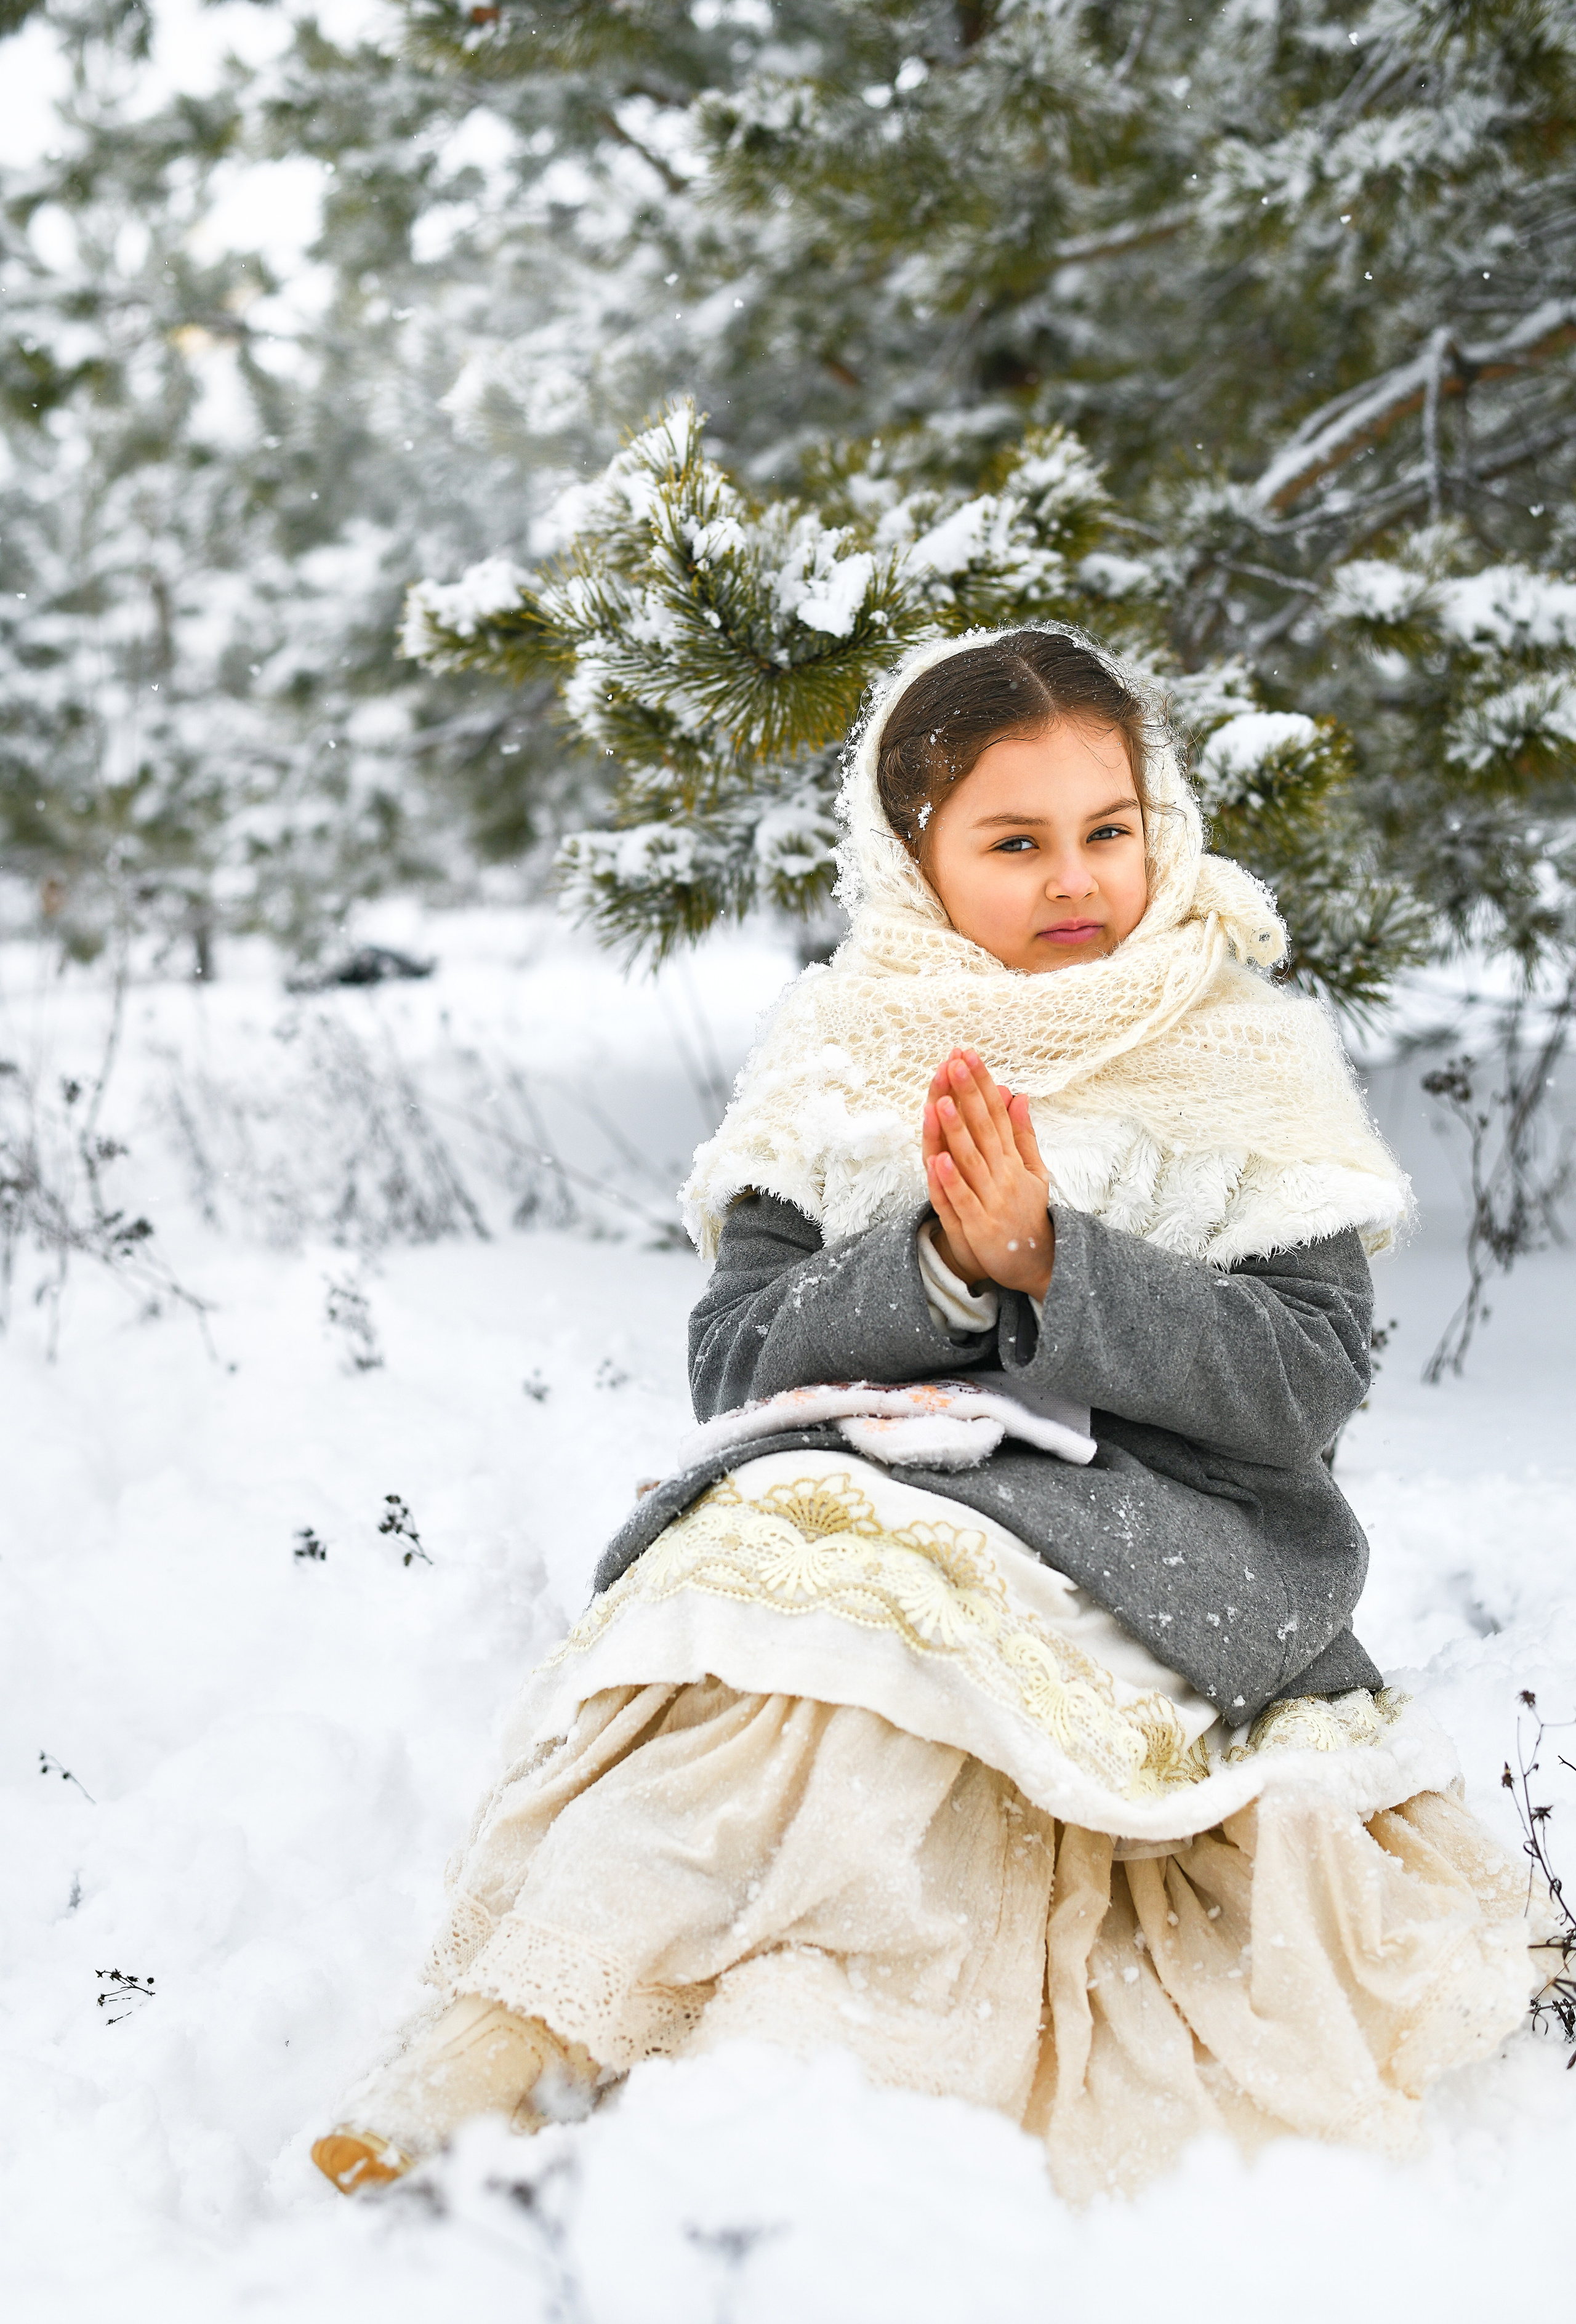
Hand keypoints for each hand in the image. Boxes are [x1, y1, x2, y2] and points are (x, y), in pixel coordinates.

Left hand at [921, 1049, 1053, 1300]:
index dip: (983, 1084)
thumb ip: (1023, 1135)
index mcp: (1014, 1160)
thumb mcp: (1034, 1172)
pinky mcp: (979, 1226)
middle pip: (983, 1129)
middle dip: (968, 1094)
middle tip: (955, 1062)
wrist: (1036, 1265)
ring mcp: (992, 1200)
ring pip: (970, 1161)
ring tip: (941, 1102)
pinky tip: (938, 1159)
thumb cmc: (1028, 1214)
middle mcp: (1005, 1175)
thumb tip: (1019, 1095)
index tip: (969, 1056)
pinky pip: (962, 1200)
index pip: (997, 1113)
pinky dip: (951, 1181)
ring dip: (955, 1132)